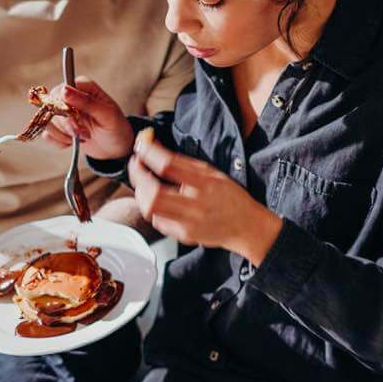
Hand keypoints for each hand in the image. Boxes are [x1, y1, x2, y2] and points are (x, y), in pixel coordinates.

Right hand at [43, 76, 133, 159]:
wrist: (115, 148)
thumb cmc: (116, 127)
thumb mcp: (106, 115)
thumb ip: (86, 102)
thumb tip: (64, 90)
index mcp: (82, 86)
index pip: (60, 90)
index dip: (64, 107)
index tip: (77, 121)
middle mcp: (70, 96)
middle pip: (51, 106)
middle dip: (65, 124)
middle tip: (83, 133)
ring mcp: (62, 112)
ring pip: (47, 120)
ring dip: (63, 134)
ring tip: (81, 138)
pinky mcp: (58, 127)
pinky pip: (47, 134)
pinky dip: (59, 142)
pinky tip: (72, 143)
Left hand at [127, 130, 282, 264]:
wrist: (246, 227)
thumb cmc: (230, 197)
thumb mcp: (213, 173)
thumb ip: (185, 164)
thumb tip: (157, 150)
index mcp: (204, 184)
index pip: (168, 166)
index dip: (149, 154)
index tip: (141, 146)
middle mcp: (195, 205)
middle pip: (153, 192)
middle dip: (138, 176)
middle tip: (136, 166)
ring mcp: (188, 223)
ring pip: (150, 209)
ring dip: (141, 193)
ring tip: (143, 182)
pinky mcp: (183, 235)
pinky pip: (157, 221)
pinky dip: (151, 208)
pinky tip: (156, 200)